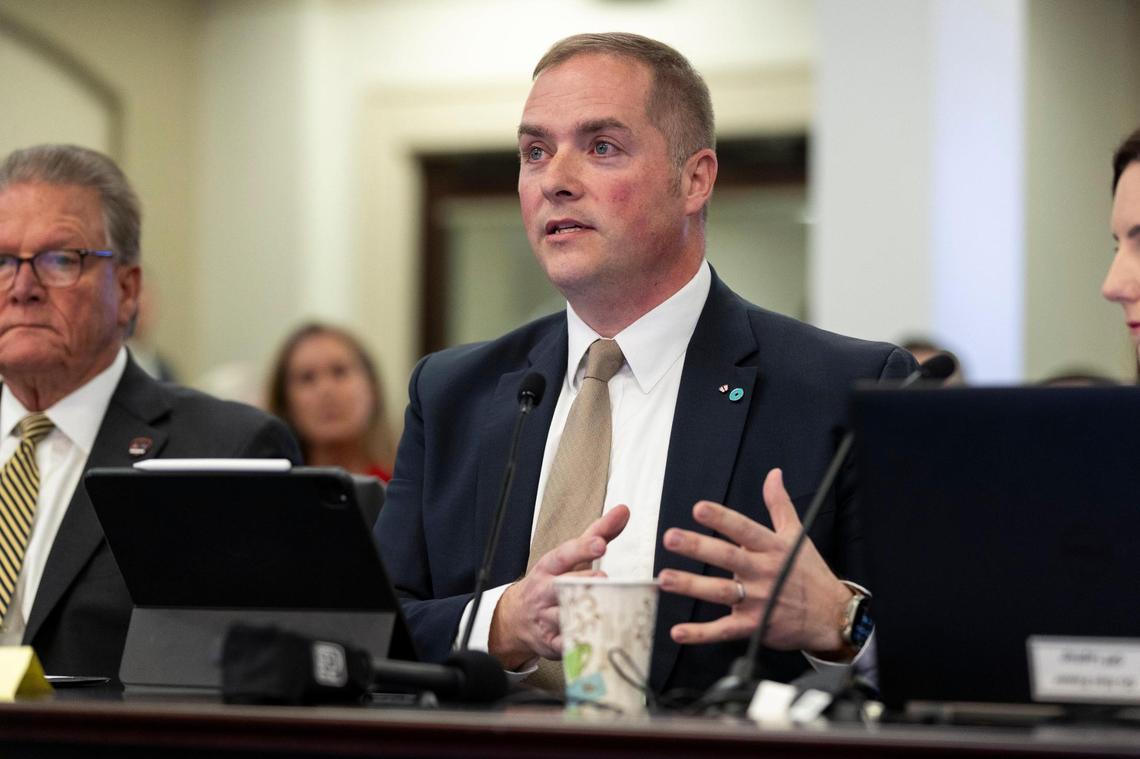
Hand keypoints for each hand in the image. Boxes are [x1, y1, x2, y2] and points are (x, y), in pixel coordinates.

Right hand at [489, 505, 629, 668]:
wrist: (516, 617)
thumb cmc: (550, 581)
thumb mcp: (570, 556)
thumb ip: (598, 533)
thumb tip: (624, 510)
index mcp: (549, 567)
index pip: (564, 554)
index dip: (582, 549)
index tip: (600, 544)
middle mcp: (544, 591)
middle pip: (563, 585)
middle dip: (584, 582)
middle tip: (604, 579)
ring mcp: (545, 618)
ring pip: (565, 616)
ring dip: (585, 614)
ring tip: (607, 610)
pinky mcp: (550, 643)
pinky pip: (566, 644)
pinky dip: (580, 642)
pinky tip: (595, 637)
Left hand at [659, 468, 852, 656]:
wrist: (832, 616)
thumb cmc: (809, 573)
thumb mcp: (796, 535)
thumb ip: (779, 504)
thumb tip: (773, 474)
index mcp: (772, 548)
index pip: (744, 529)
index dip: (722, 518)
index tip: (699, 508)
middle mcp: (764, 572)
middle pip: (728, 557)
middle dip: (699, 547)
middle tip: (671, 538)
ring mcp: (759, 600)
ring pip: (721, 591)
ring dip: (692, 585)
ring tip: (665, 578)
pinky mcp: (755, 626)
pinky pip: (724, 630)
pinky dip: (701, 633)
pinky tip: (678, 631)